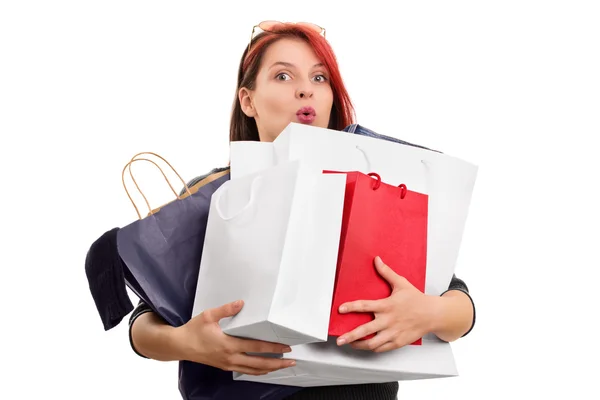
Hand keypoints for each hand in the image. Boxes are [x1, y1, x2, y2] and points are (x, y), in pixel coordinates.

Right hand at [175, 300, 295, 374]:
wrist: (180, 346)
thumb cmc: (193, 331)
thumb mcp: (209, 316)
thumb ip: (226, 309)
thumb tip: (241, 303)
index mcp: (228, 344)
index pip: (256, 347)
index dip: (272, 347)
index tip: (285, 347)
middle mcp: (230, 357)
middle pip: (259, 363)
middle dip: (277, 363)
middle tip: (291, 360)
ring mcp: (228, 364)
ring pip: (253, 370)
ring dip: (270, 369)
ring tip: (282, 366)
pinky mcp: (225, 366)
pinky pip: (245, 371)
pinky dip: (258, 371)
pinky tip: (264, 368)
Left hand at [335, 256, 436, 352]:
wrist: (433, 314)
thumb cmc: (416, 299)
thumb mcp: (401, 283)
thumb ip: (387, 272)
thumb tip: (377, 260)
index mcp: (386, 306)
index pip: (365, 306)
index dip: (351, 307)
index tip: (340, 309)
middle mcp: (388, 321)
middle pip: (365, 330)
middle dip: (350, 336)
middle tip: (339, 339)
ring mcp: (393, 333)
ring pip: (372, 343)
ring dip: (359, 345)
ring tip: (350, 344)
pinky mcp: (398, 342)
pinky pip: (382, 348)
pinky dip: (372, 348)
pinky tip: (366, 346)